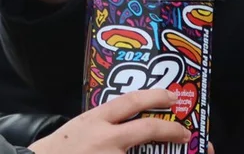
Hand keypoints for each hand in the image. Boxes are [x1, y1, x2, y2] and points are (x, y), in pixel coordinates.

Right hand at [28, 89, 189, 153]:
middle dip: (170, 130)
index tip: (171, 97)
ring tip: (176, 153)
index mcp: (95, 120)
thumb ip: (104, 122)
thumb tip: (133, 119)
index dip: (155, 96)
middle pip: (146, 129)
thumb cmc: (59, 150)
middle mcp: (104, 139)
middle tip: (184, 133)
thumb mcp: (80, 126)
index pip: (130, 101)